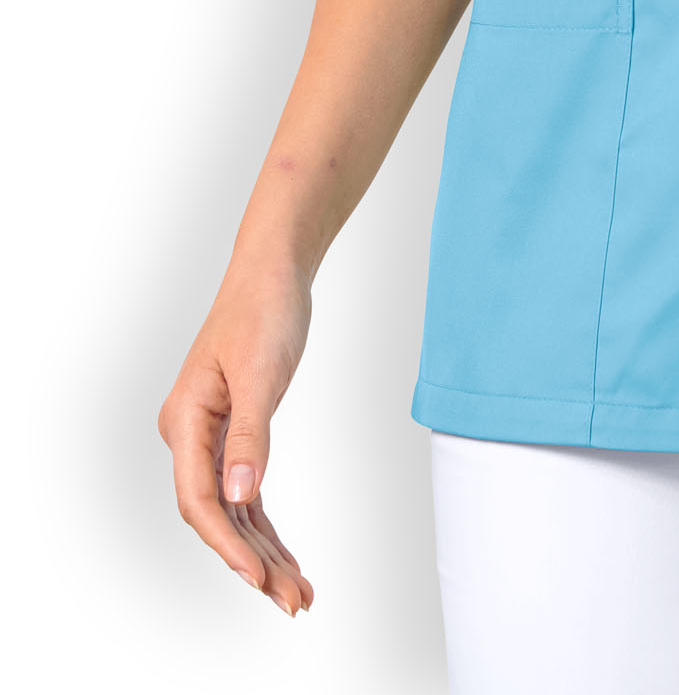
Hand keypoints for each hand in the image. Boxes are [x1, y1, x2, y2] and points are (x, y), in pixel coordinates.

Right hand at [157, 253, 315, 615]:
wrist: (272, 271)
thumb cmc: (263, 310)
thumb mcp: (261, 372)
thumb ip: (250, 437)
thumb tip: (239, 497)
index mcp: (185, 420)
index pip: (200, 500)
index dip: (228, 545)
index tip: (259, 581)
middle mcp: (189, 435)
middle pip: (216, 516)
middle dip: (253, 562)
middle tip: (294, 602)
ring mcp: (209, 438)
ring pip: (232, 512)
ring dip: (262, 553)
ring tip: (298, 592)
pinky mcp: (234, 435)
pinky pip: (244, 495)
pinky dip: (264, 527)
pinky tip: (284, 558)